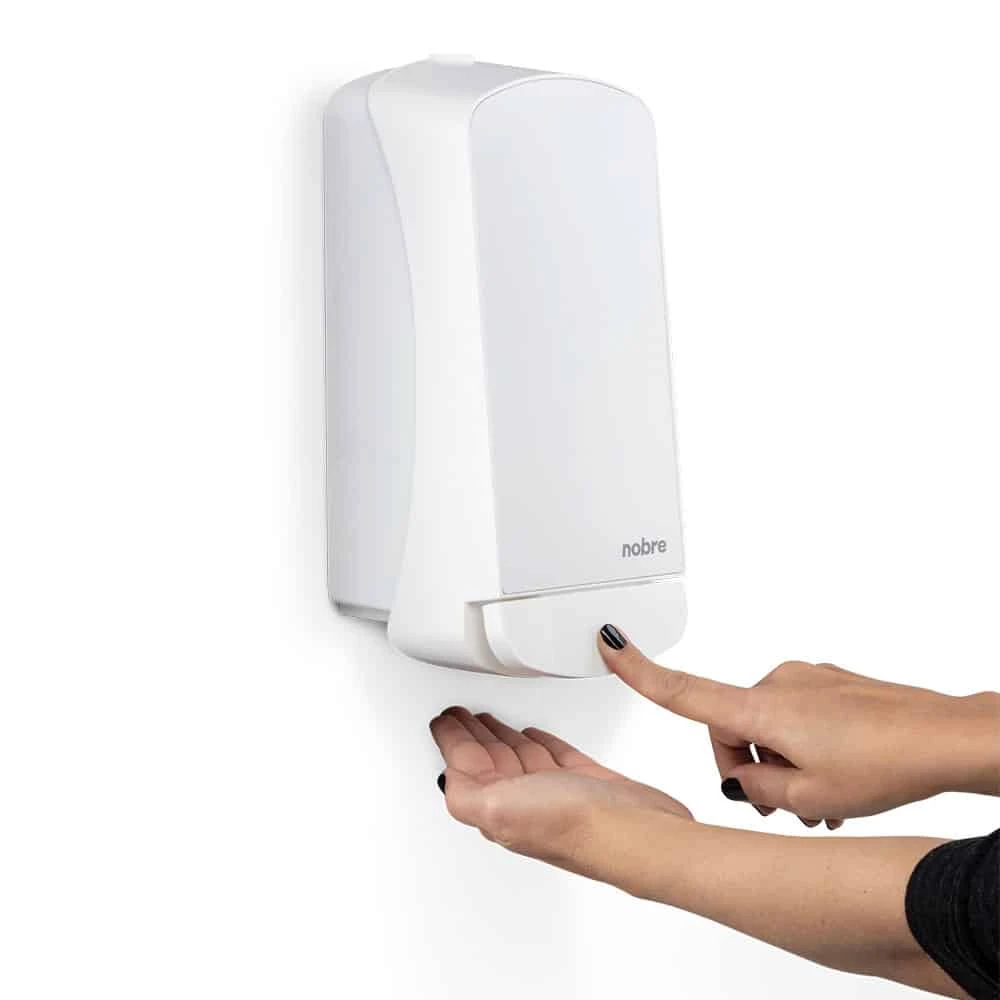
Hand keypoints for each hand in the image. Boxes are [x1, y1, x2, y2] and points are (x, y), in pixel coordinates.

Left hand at [429, 706, 690, 874]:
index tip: (441, 719)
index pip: (465, 764)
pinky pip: (553, 755)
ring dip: (501, 735)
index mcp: (498, 805)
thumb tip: (446, 778)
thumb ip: (465, 794)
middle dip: (471, 734)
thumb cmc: (576, 828)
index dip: (451, 739)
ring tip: (488, 718)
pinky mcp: (585, 783)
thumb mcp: (499, 810)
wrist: (637, 834)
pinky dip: (539, 741)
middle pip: (488, 759)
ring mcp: (555, 792)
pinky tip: (534, 734)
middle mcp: (524, 801)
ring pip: (518, 756)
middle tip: (459, 713)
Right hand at [597, 626, 999, 822]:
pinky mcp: (828, 683)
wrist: (945, 737)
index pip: (682, 689)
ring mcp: (805, 680)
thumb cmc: (887, 761)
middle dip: (747, 768)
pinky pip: (795, 716)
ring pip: (766, 727)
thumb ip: (757, 790)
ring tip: (820, 800)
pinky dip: (804, 748)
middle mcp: (776, 684)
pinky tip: (835, 778)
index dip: (638, 670)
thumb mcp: (807, 796)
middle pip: (729, 728)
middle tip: (782, 803)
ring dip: (782, 764)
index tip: (611, 643)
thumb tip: (743, 781)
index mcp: (760, 708)